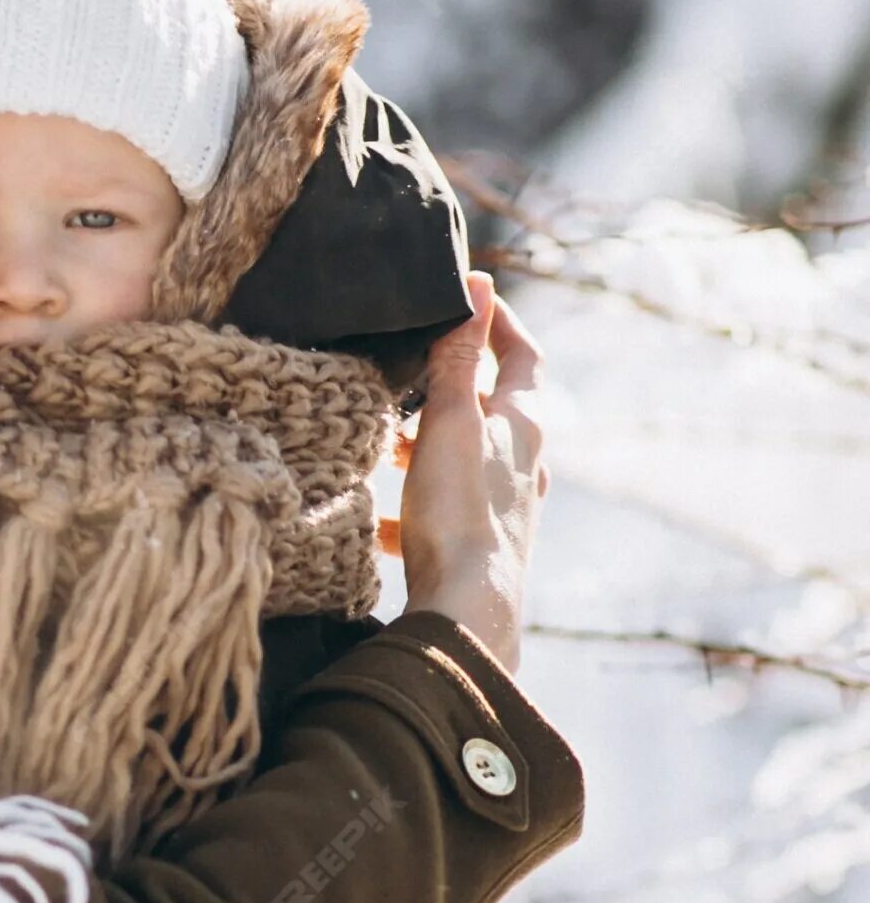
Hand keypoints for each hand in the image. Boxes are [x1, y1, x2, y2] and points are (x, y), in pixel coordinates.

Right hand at [381, 271, 549, 673]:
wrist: (467, 612)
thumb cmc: (460, 512)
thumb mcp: (452, 420)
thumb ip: (459, 357)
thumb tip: (477, 290)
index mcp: (524, 426)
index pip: (523, 355)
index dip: (498, 321)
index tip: (467, 299)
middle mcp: (524, 465)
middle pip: (492, 410)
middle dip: (448, 388)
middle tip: (406, 376)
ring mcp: (504, 510)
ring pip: (465, 463)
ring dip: (427, 449)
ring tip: (383, 447)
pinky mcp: (478, 550)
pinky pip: (443, 518)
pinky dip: (412, 510)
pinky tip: (378, 523)